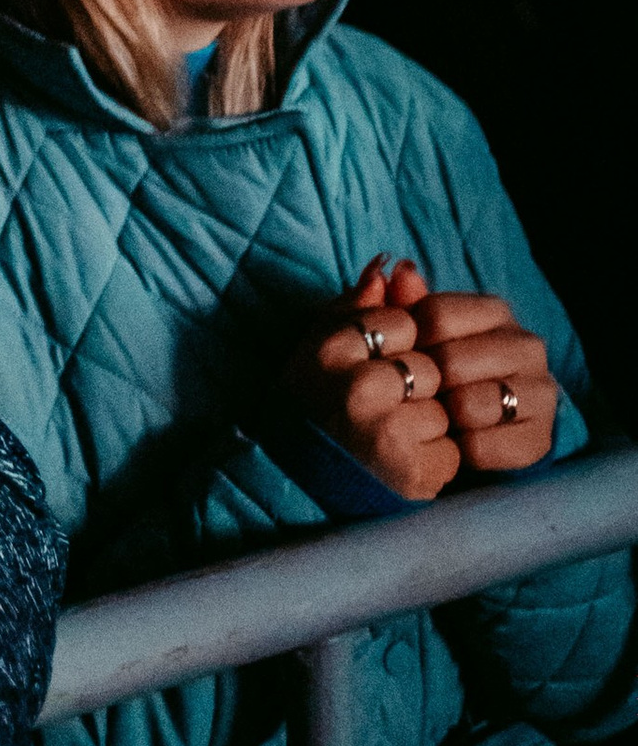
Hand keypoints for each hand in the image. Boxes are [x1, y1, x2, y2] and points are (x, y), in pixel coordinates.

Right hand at [289, 257, 457, 500]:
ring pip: (442, 407)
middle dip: (417, 385)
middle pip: (427, 365)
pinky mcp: (412, 474)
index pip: (400, 322)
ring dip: (429, 422)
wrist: (295, 481)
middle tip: (387, 404)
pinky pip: (451, 449)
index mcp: (331, 351)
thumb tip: (398, 264)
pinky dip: (437, 456)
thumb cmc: (312, 402)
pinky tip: (405, 459)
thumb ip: (359, 304)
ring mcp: (386, 434)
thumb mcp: (320, 344)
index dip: (397, 343)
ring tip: (395, 433)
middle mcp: (357, 390)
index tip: (377, 362)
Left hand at [413, 285, 557, 475]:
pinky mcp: (540, 439)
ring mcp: (541, 392)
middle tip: (419, 396)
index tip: (405, 357)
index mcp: (495, 311)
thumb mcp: (416, 334)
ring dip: (443, 419)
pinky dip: (460, 450)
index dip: (409, 342)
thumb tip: (397, 268)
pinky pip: (482, 446)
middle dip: (425, 385)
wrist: (478, 429)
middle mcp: (527, 345)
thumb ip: (402, 302)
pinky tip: (458, 443)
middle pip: (450, 362)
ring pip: (468, 404)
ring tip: (439, 418)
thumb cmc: (438, 371)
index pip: (436, 315)